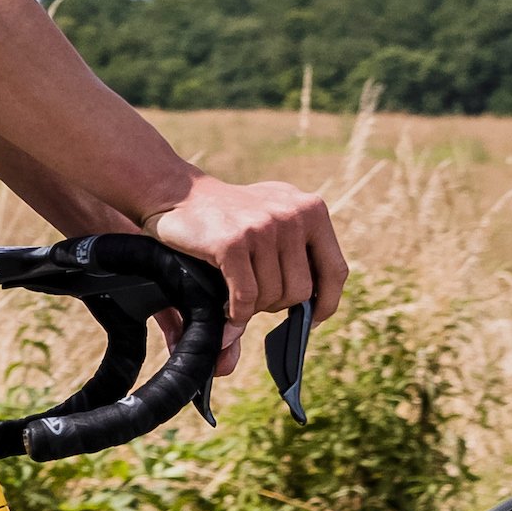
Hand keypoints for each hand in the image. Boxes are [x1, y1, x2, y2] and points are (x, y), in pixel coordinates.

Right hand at [145, 174, 342, 330]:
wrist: (176, 191)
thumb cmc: (227, 216)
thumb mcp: (270, 223)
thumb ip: (293, 258)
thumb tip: (302, 320)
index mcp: (312, 210)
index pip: (335, 271)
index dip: (326, 303)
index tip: (311, 319)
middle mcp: (293, 216)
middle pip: (301, 291)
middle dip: (276, 305)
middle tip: (254, 298)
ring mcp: (263, 228)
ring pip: (273, 296)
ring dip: (252, 307)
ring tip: (235, 295)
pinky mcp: (232, 243)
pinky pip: (245, 297)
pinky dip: (236, 312)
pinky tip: (227, 309)